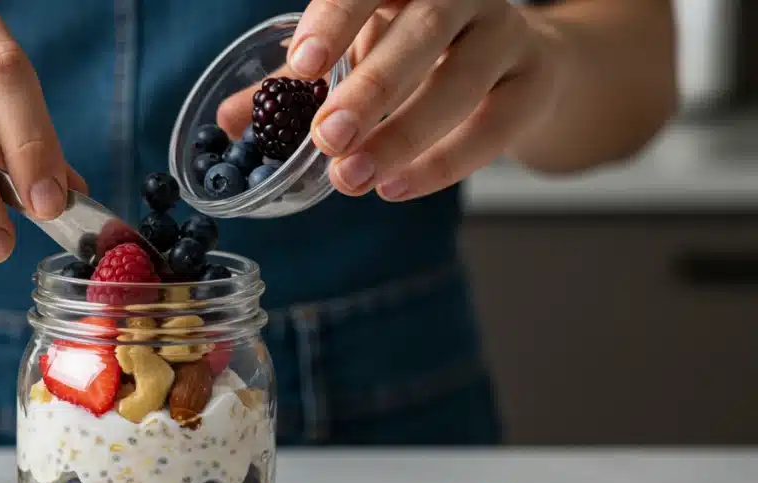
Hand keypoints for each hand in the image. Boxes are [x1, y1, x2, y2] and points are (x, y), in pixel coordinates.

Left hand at [223, 1, 558, 201]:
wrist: (517, 63)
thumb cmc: (416, 52)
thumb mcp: (353, 56)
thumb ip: (293, 88)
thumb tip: (226, 121)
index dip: (337, 18)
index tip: (303, 64)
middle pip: (422, 30)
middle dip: (371, 88)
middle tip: (326, 138)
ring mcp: (505, 33)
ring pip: (461, 80)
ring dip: (404, 134)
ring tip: (351, 178)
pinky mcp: (533, 82)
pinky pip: (494, 126)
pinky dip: (444, 162)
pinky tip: (395, 186)